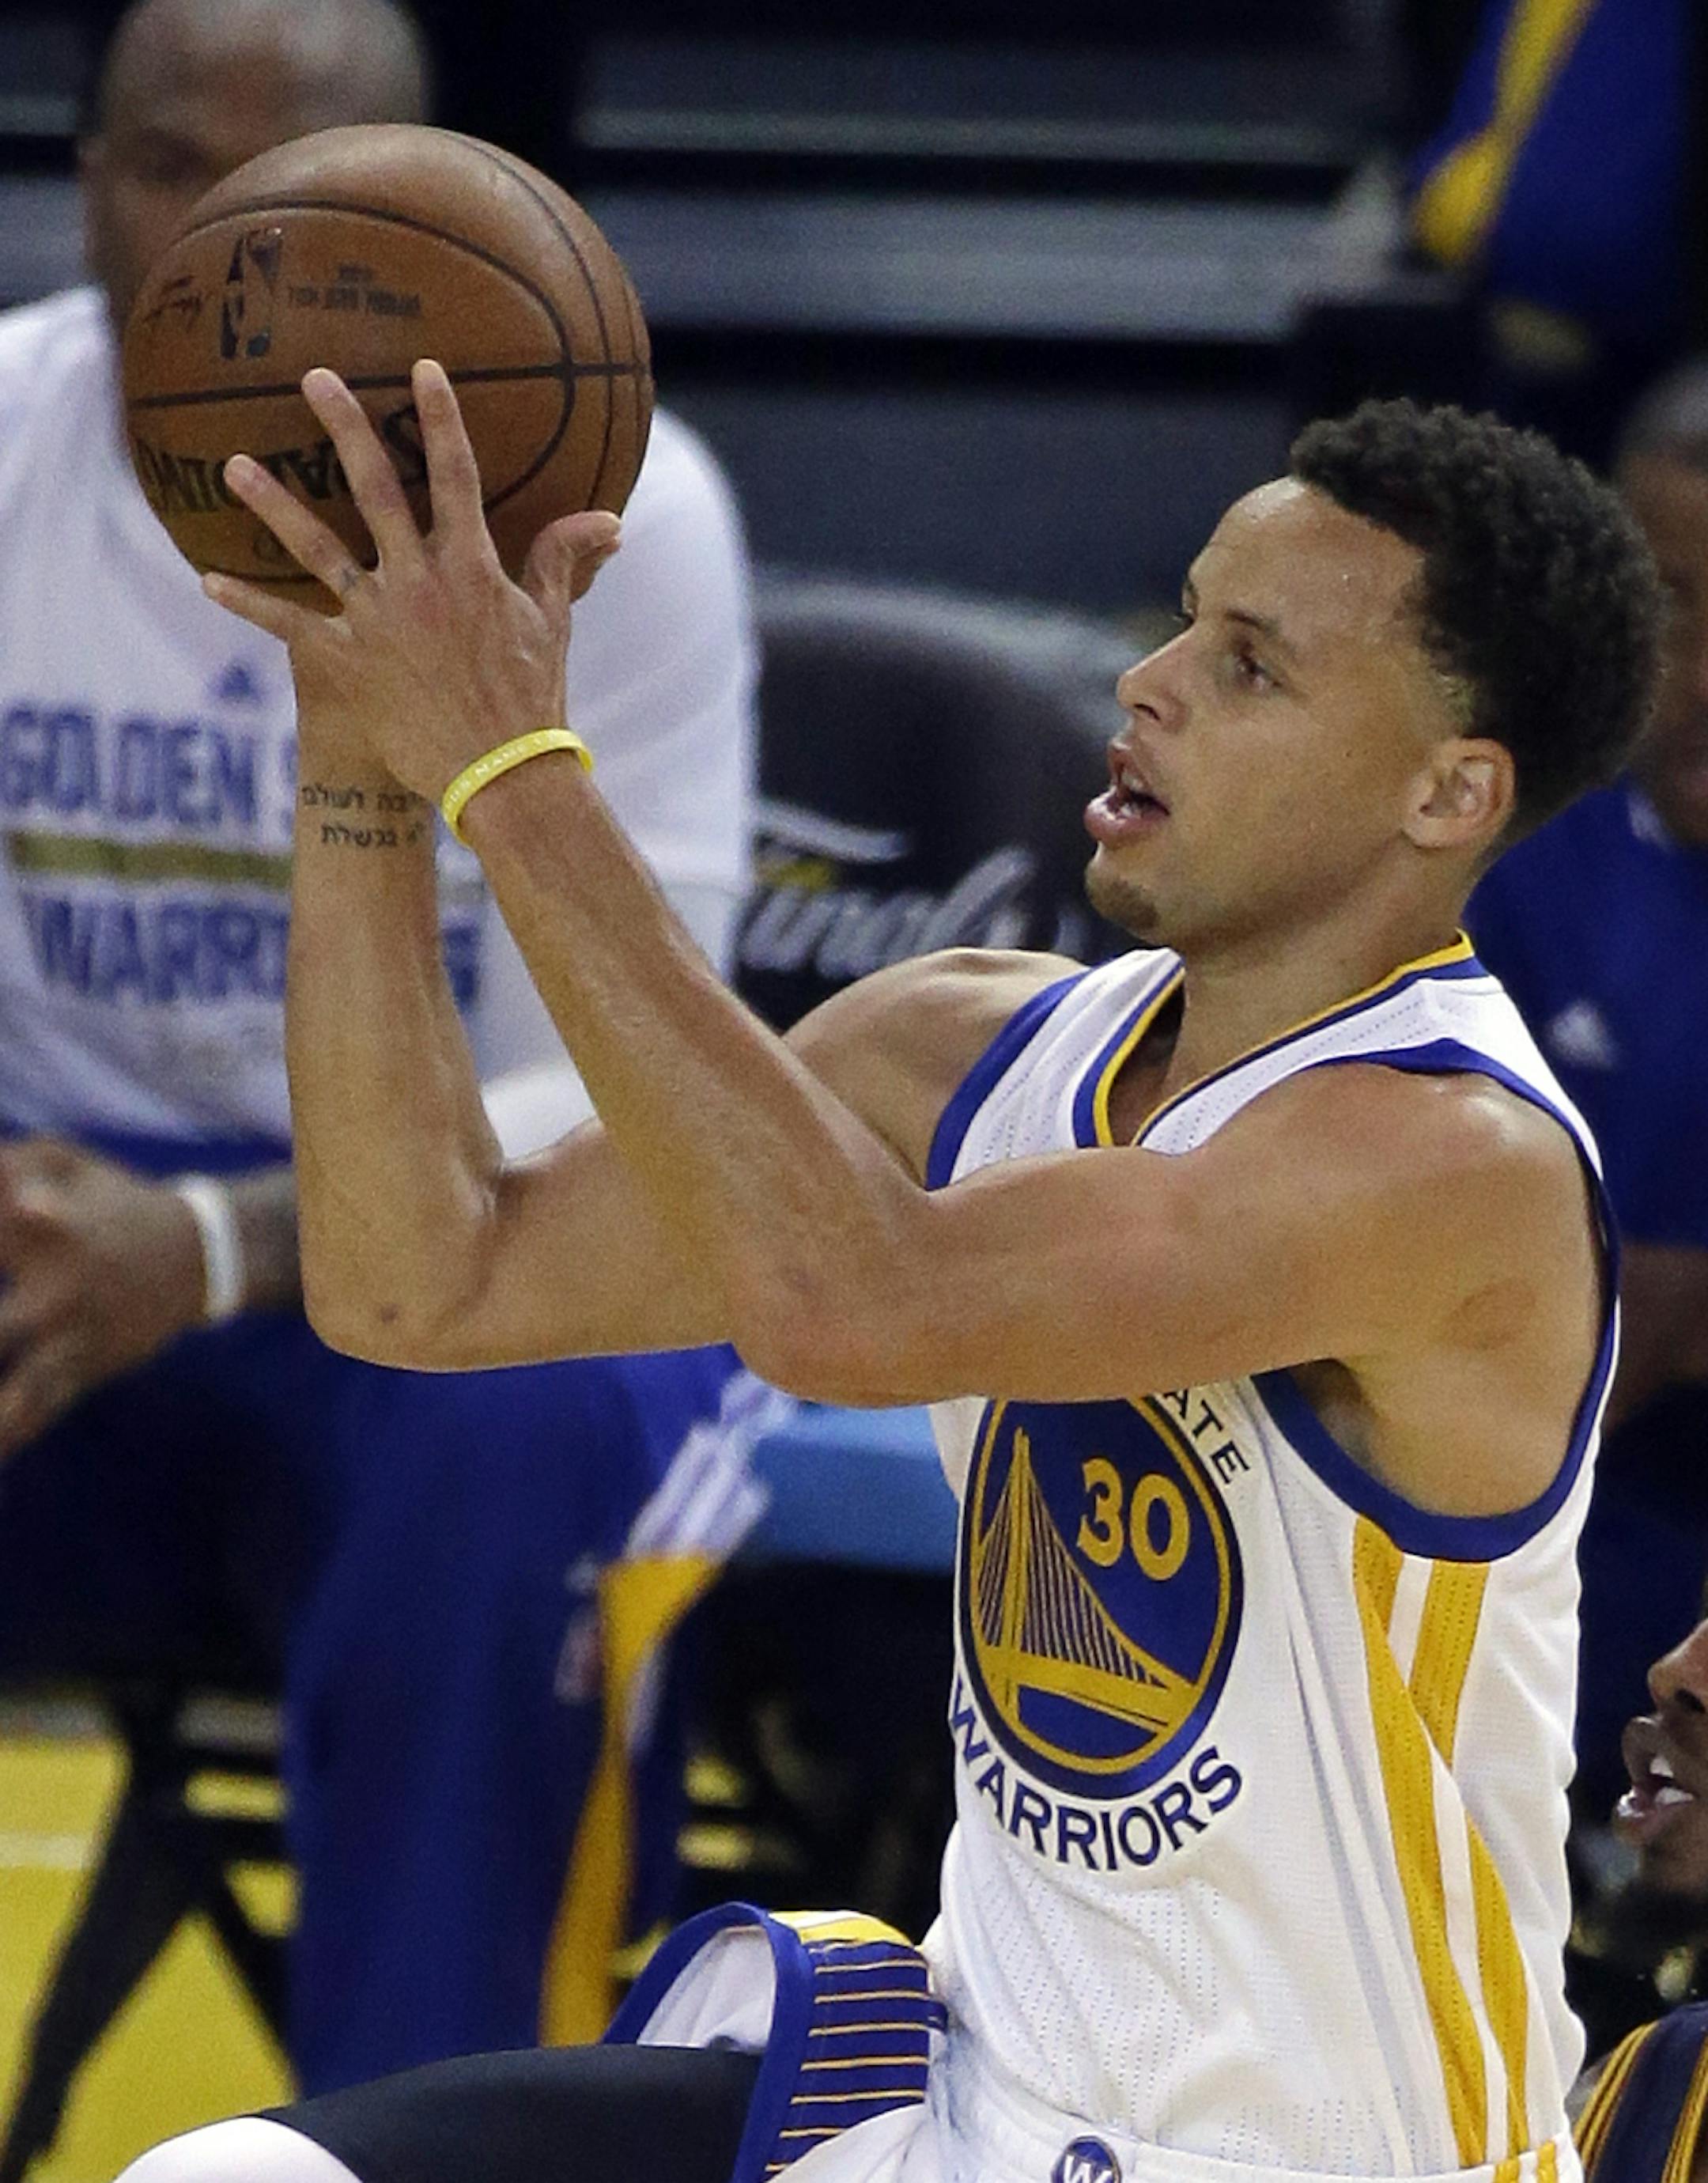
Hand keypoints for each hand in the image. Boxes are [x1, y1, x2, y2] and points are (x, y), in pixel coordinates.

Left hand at [0, 1140, 208, 1457]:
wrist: (200, 1252)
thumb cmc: (113, 1201)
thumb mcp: (64, 1160)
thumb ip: (10, 1161)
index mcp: (42, 1224)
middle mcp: (58, 1285)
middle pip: (1, 1330)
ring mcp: (73, 1333)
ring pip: (23, 1386)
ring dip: (1, 1413)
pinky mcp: (86, 1366)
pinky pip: (42, 1410)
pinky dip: (13, 1437)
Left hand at [204, 360, 621, 798]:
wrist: (502, 774)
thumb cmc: (533, 700)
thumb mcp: (554, 623)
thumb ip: (564, 560)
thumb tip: (607, 519)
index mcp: (471, 566)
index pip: (457, 474)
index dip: (440, 417)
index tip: (422, 368)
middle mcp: (418, 581)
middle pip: (375, 489)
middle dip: (345, 429)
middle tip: (314, 378)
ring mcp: (378, 621)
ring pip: (316, 549)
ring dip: (273, 504)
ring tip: (234, 464)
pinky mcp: (349, 663)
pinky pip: (289, 628)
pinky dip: (248, 605)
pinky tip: (206, 580)